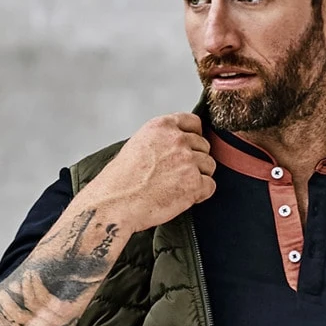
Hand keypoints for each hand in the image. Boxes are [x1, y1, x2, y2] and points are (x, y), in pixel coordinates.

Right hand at [87, 113, 215, 233]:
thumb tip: (176, 147)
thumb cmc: (120, 180)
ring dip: (199, 177)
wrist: (115, 203)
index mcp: (162, 126)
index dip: (194, 137)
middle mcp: (177, 139)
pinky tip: (183, 198)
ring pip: (209, 166)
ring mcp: (187, 160)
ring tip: (178, 188)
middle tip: (178, 176)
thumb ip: (161, 141)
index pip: (193, 122)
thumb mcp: (138, 145)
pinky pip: (210, 186)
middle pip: (204, 146)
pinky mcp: (194, 183)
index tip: (189, 149)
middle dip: (195, 161)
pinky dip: (200, 194)